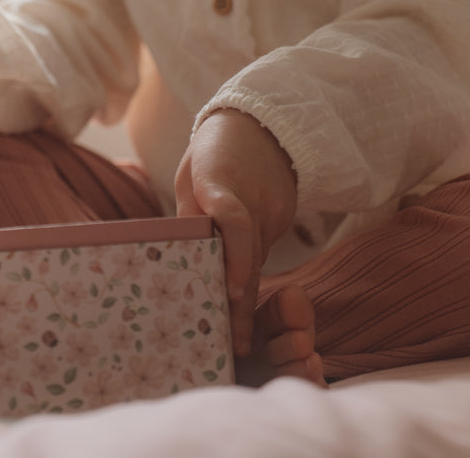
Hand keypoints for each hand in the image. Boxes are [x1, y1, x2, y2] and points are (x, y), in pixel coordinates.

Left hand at [174, 109, 297, 356]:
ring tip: (233, 336)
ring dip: (245, 292)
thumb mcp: (191, 174)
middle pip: (248, 257)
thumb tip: (186, 254)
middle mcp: (254, 202)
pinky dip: (250, 272)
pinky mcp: (283, 218)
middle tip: (237, 345)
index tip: (232, 292)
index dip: (235, 257)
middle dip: (242, 303)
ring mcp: (273, 212)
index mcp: (222, 183)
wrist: (262, 123)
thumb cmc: (214, 149)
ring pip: (257, 259)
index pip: (234, 220)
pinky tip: (239, 299)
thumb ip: (191, 211)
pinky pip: (263, 250)